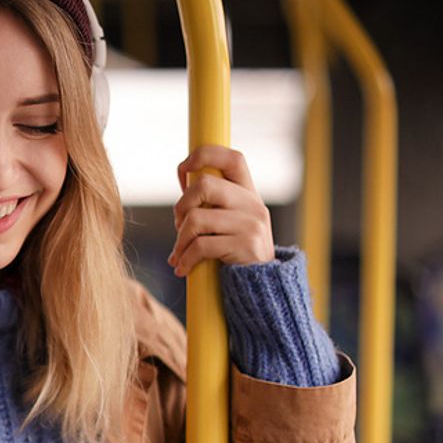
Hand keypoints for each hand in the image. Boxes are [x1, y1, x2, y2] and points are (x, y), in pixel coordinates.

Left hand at [168, 145, 274, 276]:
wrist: (262, 288)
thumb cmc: (236, 254)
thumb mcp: (231, 222)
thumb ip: (215, 202)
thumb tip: (185, 182)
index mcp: (249, 193)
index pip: (232, 157)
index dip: (204, 155)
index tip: (183, 171)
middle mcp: (253, 204)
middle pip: (203, 184)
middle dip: (181, 206)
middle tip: (180, 226)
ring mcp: (251, 223)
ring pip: (196, 218)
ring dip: (180, 239)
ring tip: (180, 253)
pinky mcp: (245, 245)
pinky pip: (201, 245)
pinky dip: (185, 258)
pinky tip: (182, 268)